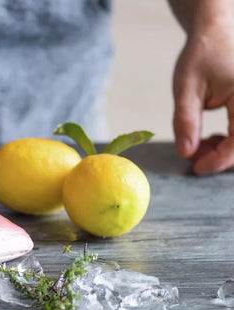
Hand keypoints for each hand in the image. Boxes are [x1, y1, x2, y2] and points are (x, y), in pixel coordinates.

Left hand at [172, 23, 233, 174]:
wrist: (216, 35)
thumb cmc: (202, 56)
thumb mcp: (186, 88)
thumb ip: (186, 121)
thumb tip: (185, 153)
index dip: (219, 160)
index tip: (196, 168)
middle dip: (221, 157)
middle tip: (194, 156)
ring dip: (226, 150)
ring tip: (199, 144)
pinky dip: (230, 141)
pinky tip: (211, 138)